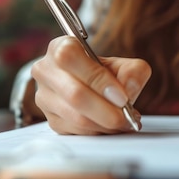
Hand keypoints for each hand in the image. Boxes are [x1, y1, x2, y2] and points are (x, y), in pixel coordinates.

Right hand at [31, 36, 151, 134]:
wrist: (92, 85)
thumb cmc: (105, 72)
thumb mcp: (124, 64)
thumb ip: (133, 72)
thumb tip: (128, 89)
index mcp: (60, 47)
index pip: (71, 58)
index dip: (98, 79)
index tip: (122, 97)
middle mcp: (46, 71)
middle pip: (74, 94)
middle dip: (106, 110)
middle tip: (126, 116)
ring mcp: (45, 97)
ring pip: (75, 117)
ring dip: (104, 124)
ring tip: (124, 122)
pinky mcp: (51, 120)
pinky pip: (76, 131)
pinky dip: (98, 131)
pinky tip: (111, 126)